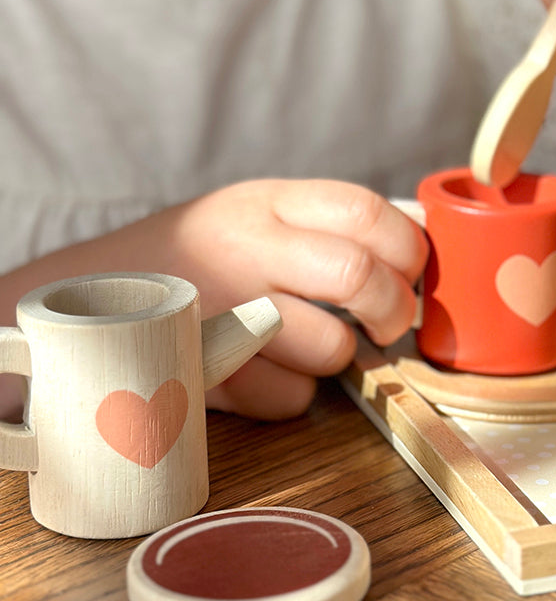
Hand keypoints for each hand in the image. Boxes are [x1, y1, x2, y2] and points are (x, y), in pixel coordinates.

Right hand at [1, 179, 426, 419]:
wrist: (89, 296)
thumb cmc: (200, 257)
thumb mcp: (257, 214)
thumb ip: (326, 226)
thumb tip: (422, 252)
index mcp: (266, 202)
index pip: (365, 211)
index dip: (409, 249)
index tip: (413, 273)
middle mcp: (243, 249)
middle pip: (358, 276)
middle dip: (393, 310)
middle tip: (389, 324)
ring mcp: (221, 310)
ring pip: (331, 349)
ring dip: (339, 359)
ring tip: (312, 344)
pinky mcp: (203, 371)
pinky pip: (291, 398)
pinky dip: (295, 395)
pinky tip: (266, 370)